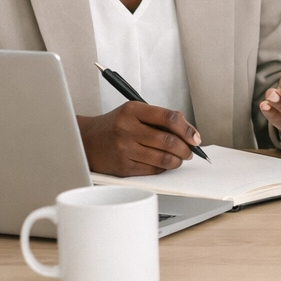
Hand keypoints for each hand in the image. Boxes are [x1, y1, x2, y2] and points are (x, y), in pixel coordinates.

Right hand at [77, 102, 200, 175]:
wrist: (86, 140)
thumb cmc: (114, 125)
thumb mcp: (134, 112)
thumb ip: (159, 118)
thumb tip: (187, 131)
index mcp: (132, 110)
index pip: (169, 118)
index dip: (187, 129)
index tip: (195, 137)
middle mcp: (127, 129)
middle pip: (169, 141)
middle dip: (186, 148)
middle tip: (190, 150)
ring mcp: (124, 149)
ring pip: (163, 158)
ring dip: (178, 160)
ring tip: (180, 158)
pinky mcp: (123, 167)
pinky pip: (152, 170)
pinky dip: (163, 168)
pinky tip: (163, 164)